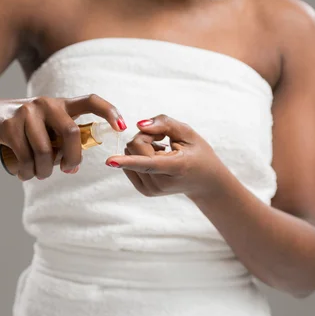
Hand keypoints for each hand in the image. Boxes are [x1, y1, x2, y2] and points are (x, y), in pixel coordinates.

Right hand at [0, 94, 126, 179]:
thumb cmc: (25, 128)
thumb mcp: (47, 127)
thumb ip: (61, 141)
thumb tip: (74, 165)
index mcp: (61, 104)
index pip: (91, 100)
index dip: (109, 112)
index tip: (121, 127)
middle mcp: (46, 103)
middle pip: (71, 133)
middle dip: (72, 158)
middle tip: (68, 170)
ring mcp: (27, 112)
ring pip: (45, 151)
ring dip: (43, 171)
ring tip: (38, 174)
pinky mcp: (9, 124)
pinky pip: (25, 156)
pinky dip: (28, 172)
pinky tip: (25, 174)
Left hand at [105, 114, 226, 198]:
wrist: (205, 182)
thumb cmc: (198, 154)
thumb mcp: (188, 133)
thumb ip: (164, 124)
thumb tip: (139, 125)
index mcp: (176, 167)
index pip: (148, 163)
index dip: (128, 161)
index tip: (109, 161)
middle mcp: (160, 183)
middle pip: (134, 148)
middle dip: (144, 137)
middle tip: (163, 140)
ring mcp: (151, 189)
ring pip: (129, 154)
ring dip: (142, 147)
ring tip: (163, 152)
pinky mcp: (145, 191)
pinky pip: (128, 164)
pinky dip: (139, 157)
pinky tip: (157, 159)